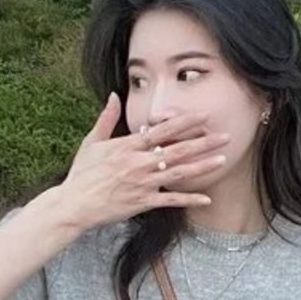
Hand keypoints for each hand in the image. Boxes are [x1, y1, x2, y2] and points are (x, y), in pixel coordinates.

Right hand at [54, 93, 231, 232]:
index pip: (161, 131)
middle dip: (203, 142)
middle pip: (177, 150)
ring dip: (202, 166)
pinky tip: (207, 198)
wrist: (74, 205)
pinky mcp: (143, 202)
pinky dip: (189, 199)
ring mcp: (143, 184)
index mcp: (128, 146)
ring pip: (179, 173)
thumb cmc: (81, 174)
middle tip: (225, 136)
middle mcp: (139, 163)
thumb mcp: (92, 142)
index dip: (184, 122)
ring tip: (222, 159)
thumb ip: (106, 118)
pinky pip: (170, 201)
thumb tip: (114, 95)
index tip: (203, 116)